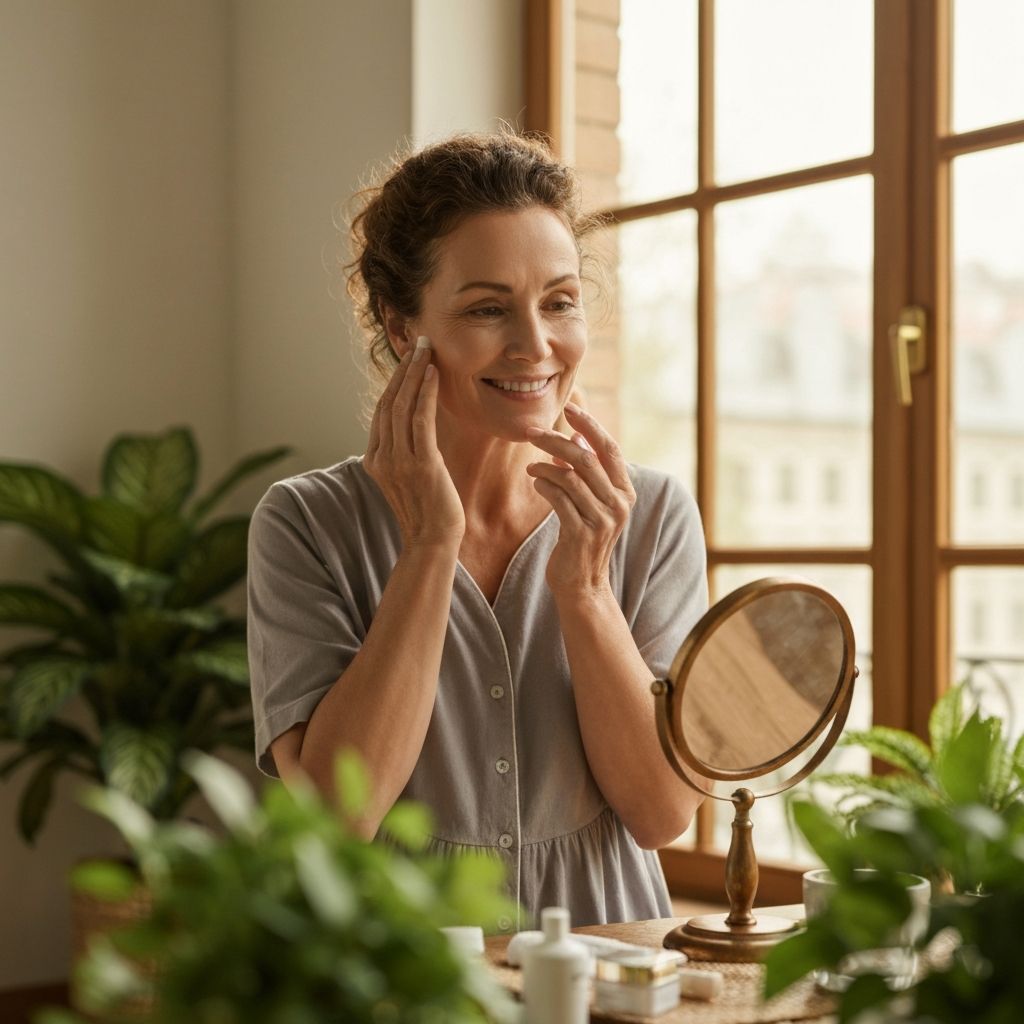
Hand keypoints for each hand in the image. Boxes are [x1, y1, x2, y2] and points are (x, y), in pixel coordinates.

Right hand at [364, 340, 464, 549]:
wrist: (432, 542)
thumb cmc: (427, 512)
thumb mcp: (407, 479)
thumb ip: (403, 454)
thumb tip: (412, 431)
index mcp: (374, 460)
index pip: (382, 412)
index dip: (394, 382)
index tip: (408, 359)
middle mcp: (382, 457)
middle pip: (388, 402)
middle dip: (404, 369)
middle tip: (418, 342)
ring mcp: (399, 461)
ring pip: (402, 406)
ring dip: (415, 373)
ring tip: (426, 349)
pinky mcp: (421, 464)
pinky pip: (420, 420)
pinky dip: (425, 393)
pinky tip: (433, 373)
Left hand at [525, 403, 635, 597]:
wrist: (583, 583)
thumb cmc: (583, 537)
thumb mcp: (590, 502)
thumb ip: (586, 472)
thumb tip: (575, 437)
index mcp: (625, 491)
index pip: (610, 448)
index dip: (590, 425)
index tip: (569, 408)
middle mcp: (619, 503)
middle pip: (586, 459)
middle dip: (555, 440)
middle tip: (532, 432)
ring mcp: (602, 520)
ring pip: (570, 478)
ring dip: (545, 466)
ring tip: (531, 466)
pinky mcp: (582, 533)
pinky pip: (559, 499)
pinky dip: (544, 486)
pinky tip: (536, 483)